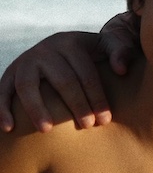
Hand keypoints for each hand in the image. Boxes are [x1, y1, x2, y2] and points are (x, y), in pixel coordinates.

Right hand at [0, 12, 138, 132]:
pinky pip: (3, 91)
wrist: (64, 45)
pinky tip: (8, 128)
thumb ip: (120, 51)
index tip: (104, 119)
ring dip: (36, 108)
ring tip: (47, 130)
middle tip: (87, 126)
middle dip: (76, 105)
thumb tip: (121, 70)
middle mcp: (47, 49)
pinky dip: (3, 109)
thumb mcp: (108, 44)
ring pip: (28, 85)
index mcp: (72, 42)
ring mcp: (26, 60)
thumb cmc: (92, 52)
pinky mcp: (10, 73)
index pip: (86, 73)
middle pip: (62, 80)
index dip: (97, 97)